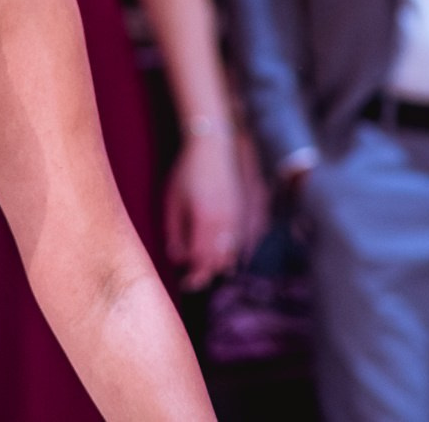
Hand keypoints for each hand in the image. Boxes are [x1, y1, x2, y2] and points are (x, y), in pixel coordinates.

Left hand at [165, 130, 250, 290]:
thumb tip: (177, 258)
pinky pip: (250, 242)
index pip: (203, 263)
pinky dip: (240, 252)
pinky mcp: (255, 213)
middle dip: (207, 273)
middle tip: (194, 277)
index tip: (186, 283)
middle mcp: (229, 226)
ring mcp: (245, 220)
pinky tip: (232, 254)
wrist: (217, 145)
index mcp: (207, 224)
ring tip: (209, 265)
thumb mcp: (173, 201)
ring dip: (223, 264)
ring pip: (237, 255)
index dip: (195, 278)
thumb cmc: (188, 172)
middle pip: (221, 263)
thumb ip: (174, 232)